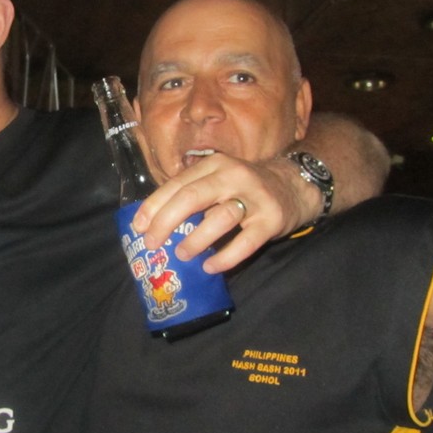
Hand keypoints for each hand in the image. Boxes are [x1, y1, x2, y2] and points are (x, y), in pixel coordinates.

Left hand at [131, 154, 317, 273]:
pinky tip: (209, 266)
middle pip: (192, 197)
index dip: (154, 206)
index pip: (177, 184)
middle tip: (152, 243)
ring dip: (195, 240)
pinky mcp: (271, 219)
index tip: (138, 227)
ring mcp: (254, 197)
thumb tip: (151, 223)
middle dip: (166, 222)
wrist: (294, 186)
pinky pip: (245, 242)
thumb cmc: (243, 189)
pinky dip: (225, 258)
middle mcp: (233, 176)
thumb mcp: (217, 180)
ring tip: (182, 255)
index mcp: (214, 166)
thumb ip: (191, 194)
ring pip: (219, 218)